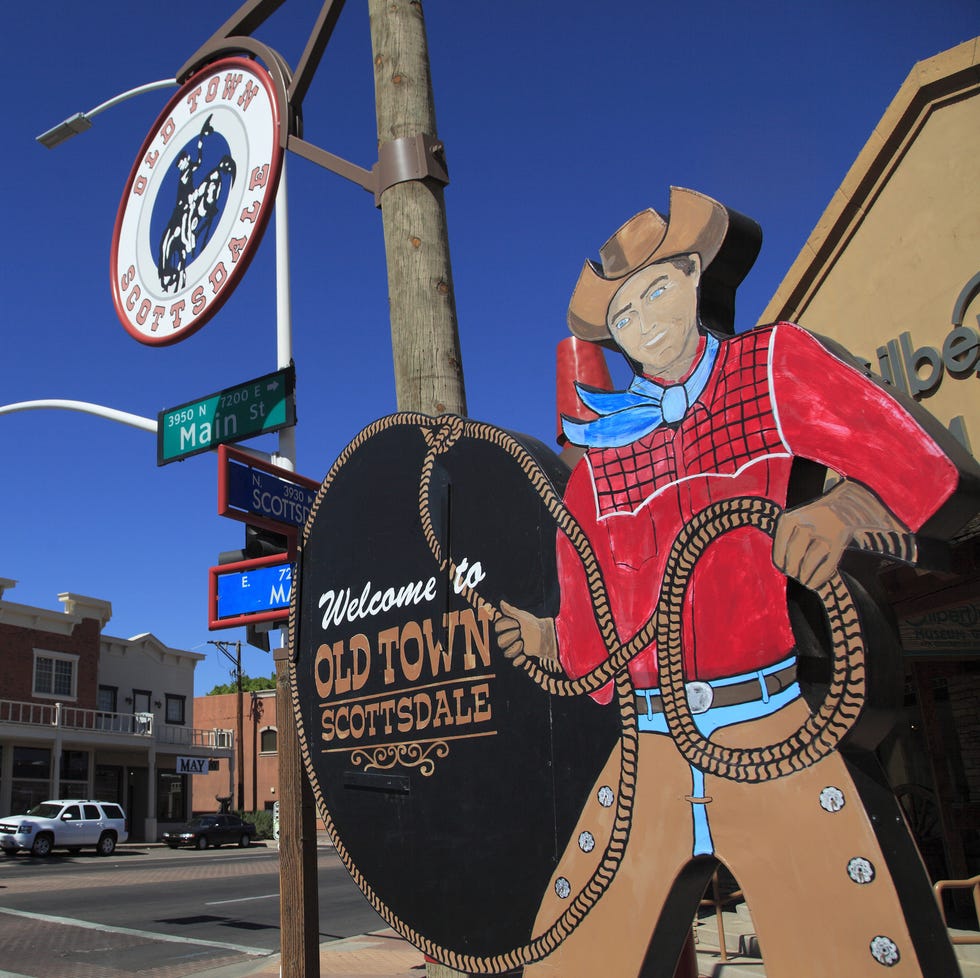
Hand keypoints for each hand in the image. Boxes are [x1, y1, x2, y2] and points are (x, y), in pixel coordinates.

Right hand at [494, 600, 559, 668]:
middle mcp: (509, 638)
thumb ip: (511, 611)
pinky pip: (514, 662)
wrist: (546, 635)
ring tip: (523, 643)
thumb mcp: (523, 616)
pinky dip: (519, 659)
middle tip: (520, 634)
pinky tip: (524, 655)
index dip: (506, 626)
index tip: (516, 624)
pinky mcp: (521, 656)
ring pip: (506, 653)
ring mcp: (514, 648)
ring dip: (515, 648)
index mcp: (508, 628)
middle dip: (511, 637)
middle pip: (500, 642)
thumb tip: (501, 602)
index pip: (498, 628)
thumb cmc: (534, 624)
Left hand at [773, 480, 905, 588]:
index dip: (782, 565)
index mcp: (789, 520)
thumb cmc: (814, 518)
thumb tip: (785, 568)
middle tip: (796, 576)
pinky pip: (827, 564)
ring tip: (805, 582)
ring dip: (805, 578)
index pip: (779, 551)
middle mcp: (804, 525)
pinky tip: (815, 583)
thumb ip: (787, 541)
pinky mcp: (840, 539)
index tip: (785, 570)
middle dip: (793, 571)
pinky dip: (820, 577)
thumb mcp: (795, 522)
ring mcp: (823, 532)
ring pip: (809, 563)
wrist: (843, 502)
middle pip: (793, 558)